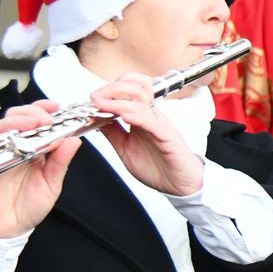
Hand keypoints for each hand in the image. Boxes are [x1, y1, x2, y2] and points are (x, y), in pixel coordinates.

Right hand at [0, 100, 81, 238]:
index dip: (42, 109)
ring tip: (35, 123)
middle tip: (47, 117)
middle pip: (15, 119)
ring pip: (1, 129)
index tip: (56, 106)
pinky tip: (16, 142)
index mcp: (30, 149)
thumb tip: (74, 140)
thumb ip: (60, 161)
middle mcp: (13, 149)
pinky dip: (2, 143)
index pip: (33, 121)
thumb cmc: (28, 205)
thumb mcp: (52, 183)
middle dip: (31, 112)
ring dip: (18, 122)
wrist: (9, 229)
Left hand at [92, 75, 204, 196]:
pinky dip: (136, 115)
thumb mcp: (125, 149)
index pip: (130, 88)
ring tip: (102, 104)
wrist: (179, 185)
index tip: (93, 98)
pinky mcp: (168, 136)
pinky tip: (124, 116)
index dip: (110, 88)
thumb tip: (95, 119)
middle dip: (112, 88)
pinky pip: (151, 121)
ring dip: (118, 100)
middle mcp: (152, 116)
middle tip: (95, 97)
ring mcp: (160, 124)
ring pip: (142, 99)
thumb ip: (113, 133)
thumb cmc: (158, 168)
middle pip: (136, 86)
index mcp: (142, 116)